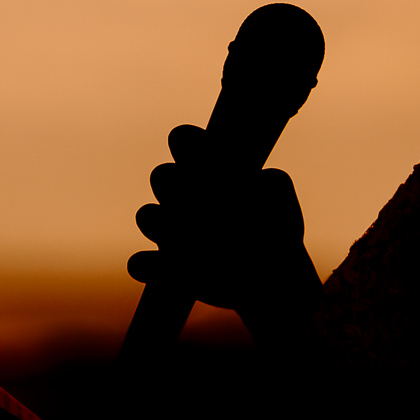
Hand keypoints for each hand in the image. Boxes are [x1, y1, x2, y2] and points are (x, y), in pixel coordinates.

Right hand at [127, 124, 316, 314]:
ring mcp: (167, 233)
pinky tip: (179, 272)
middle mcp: (180, 198)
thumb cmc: (276, 229)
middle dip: (179, 184)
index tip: (209, 159)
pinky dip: (151, 266)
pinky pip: (140, 263)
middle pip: (162, 176)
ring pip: (147, 216)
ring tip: (194, 237)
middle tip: (206, 201)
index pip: (183, 140)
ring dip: (164, 224)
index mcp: (204, 170)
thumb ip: (269, 180)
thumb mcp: (279, 198)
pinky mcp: (163, 269)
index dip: (188, 143)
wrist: (273, 278)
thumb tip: (254, 182)